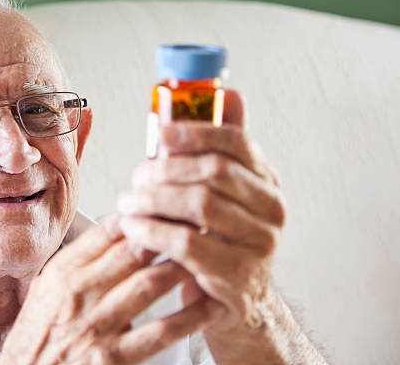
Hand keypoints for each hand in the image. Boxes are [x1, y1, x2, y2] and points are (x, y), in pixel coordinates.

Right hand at [0, 215, 211, 364]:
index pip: (109, 228)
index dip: (145, 210)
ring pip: (149, 283)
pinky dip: (189, 317)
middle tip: (201, 215)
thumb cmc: (41, 332)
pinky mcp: (112, 357)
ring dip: (184, 265)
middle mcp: (79, 292)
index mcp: (65, 270)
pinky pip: (159, 332)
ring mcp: (96, 325)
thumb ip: (83, 258)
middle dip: (171, 229)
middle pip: (133, 249)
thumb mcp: (49, 287)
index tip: (171, 198)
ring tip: (211, 251)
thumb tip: (120, 226)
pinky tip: (211, 305)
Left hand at [117, 91, 285, 347]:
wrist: (237, 305)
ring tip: (127, 202)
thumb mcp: (223, 197)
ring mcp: (259, 245)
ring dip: (153, 199)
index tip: (161, 131)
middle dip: (165, 169)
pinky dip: (152, 230)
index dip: (195, 131)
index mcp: (266, 182)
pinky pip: (187, 242)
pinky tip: (133, 227)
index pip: (237, 142)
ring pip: (199, 204)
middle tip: (135, 177)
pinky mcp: (237, 277)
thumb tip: (230, 95)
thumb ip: (219, 151)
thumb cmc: (220, 242)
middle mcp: (272, 210)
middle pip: (213, 171)